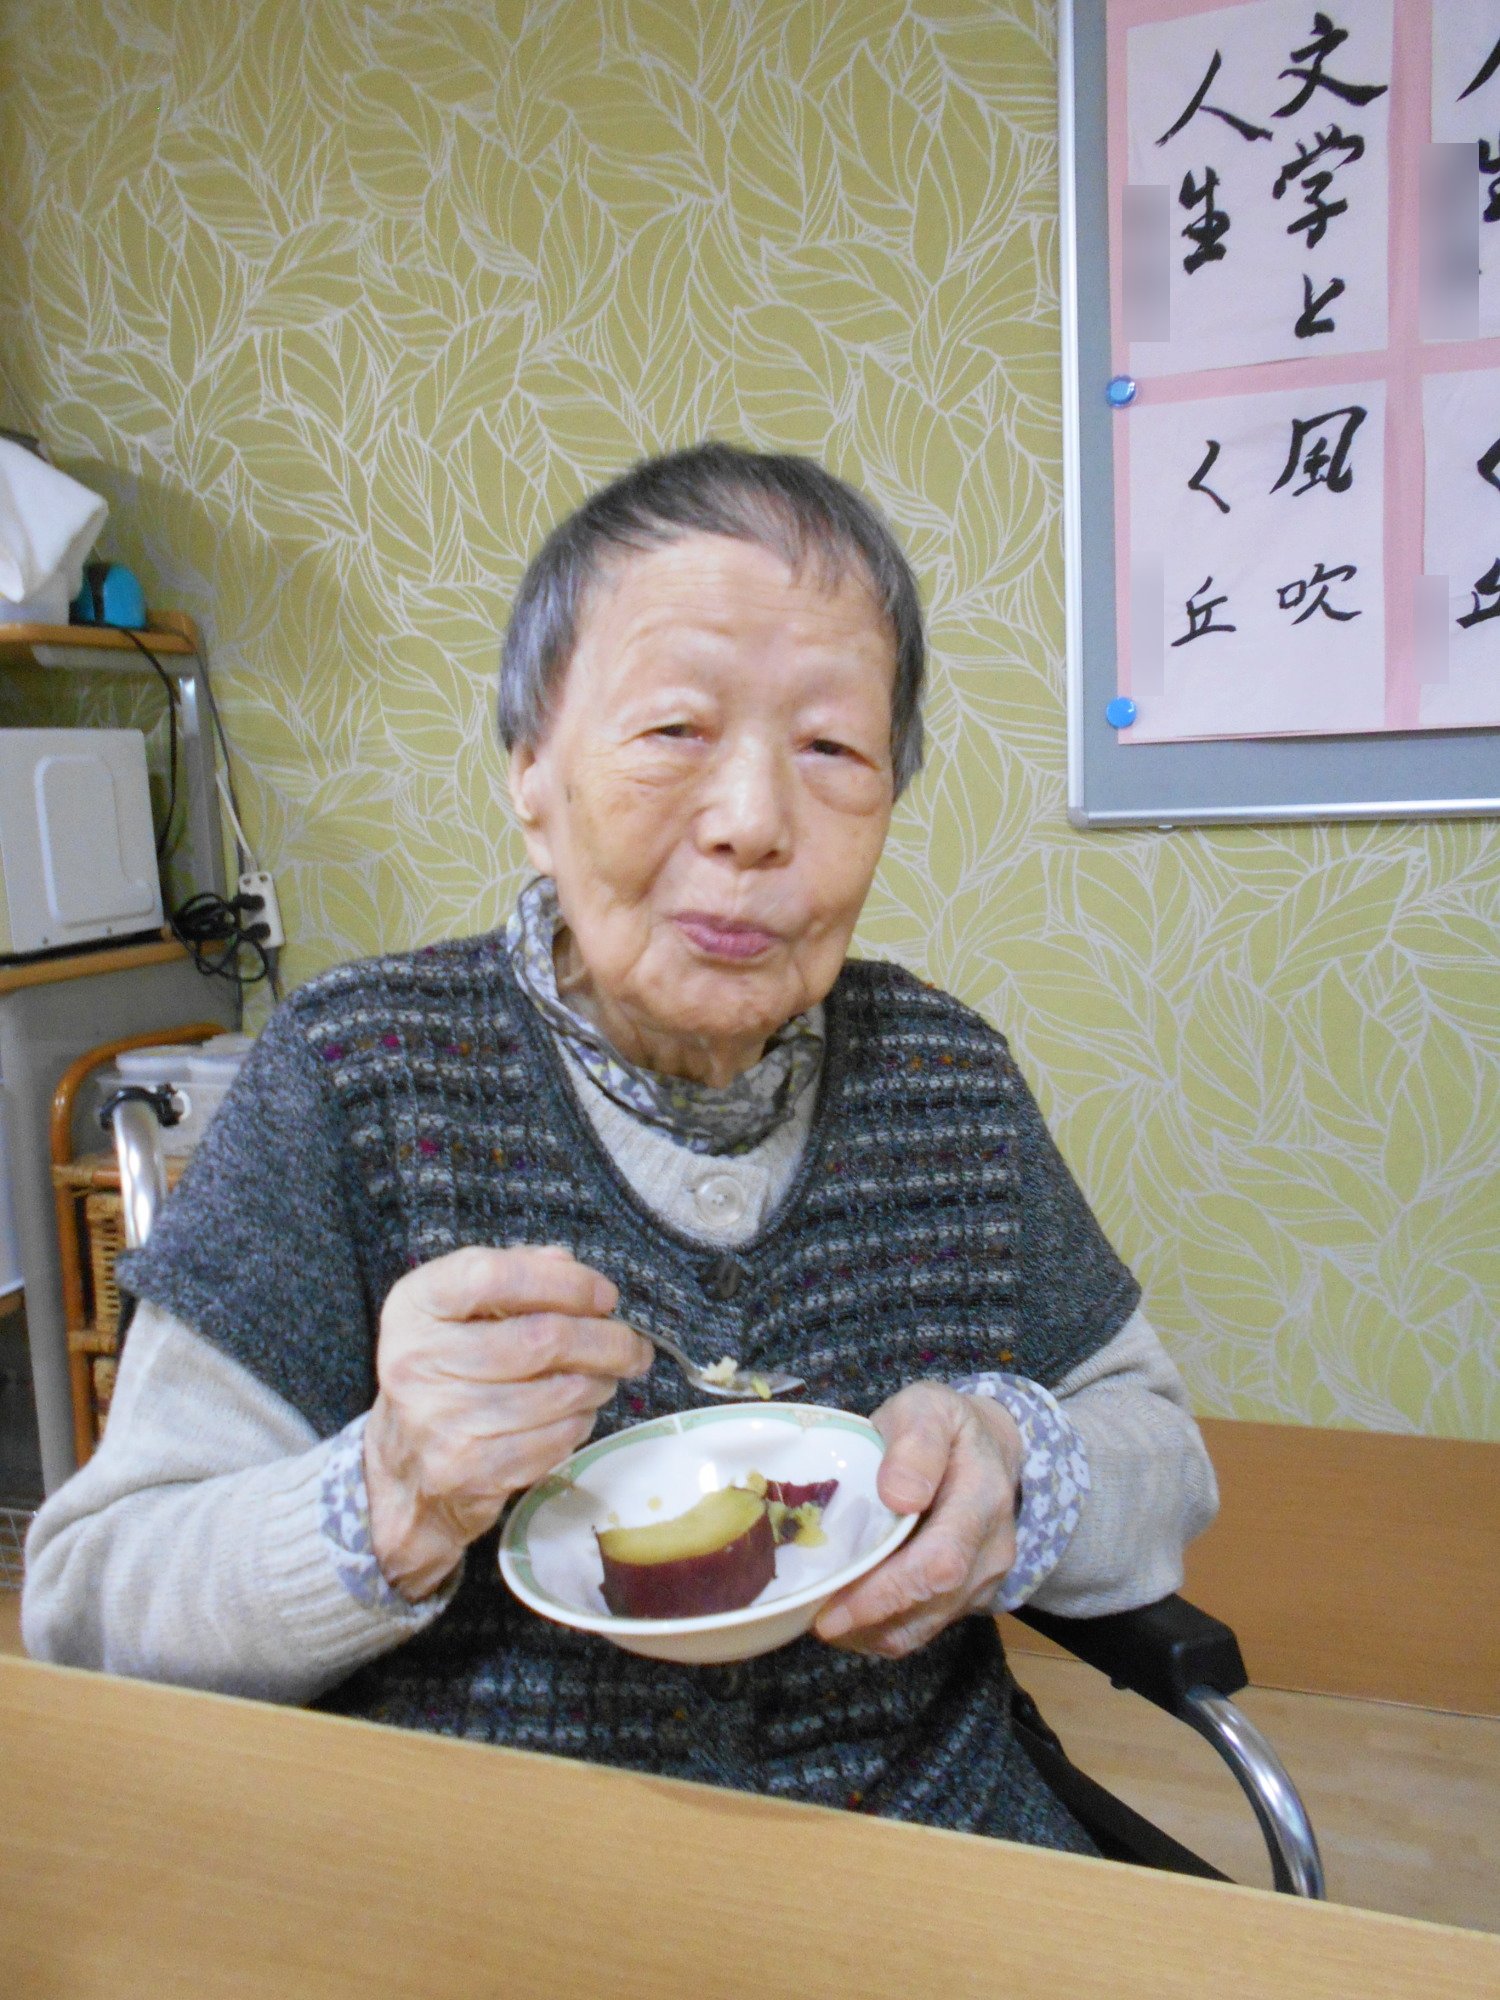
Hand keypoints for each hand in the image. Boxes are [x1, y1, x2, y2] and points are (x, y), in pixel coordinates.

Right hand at [364, 1244, 652, 1601]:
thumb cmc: (449, 1368)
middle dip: (605, 1340)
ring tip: (605, 1378)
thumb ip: (515, 1273)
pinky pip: (553, 1440)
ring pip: (557, 1394)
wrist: (406, 1465)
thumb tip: (568, 1264)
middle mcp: (416, 1359)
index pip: (494, 1276)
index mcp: (415, 1306)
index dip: (563, 1282)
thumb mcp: (464, 1308)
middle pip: (540, 1339)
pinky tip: (576, 1413)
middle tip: (634, 1345)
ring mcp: (438, 1420)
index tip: (604, 1294)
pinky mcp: (465, 1470)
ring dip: (598, 1384)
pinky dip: (579, 1423)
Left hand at [813, 1383, 1022, 1658]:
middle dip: (867, 1618)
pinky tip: (847, 1613)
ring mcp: (984, 1580)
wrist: (985, 1447)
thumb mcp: (928, 1408)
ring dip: (870, 1631)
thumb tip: (899, 1496)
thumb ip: (916, 1443)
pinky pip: (923, 1628)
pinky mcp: (968, 1598)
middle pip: (931, 1604)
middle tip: (812, 1617)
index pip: (941, 1564)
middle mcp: (991, 1550)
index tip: (832, 1610)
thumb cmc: (944, 1425)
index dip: (886, 1594)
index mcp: (983, 1498)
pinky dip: (880, 1630)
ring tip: (821, 1614)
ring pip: (924, 1627)